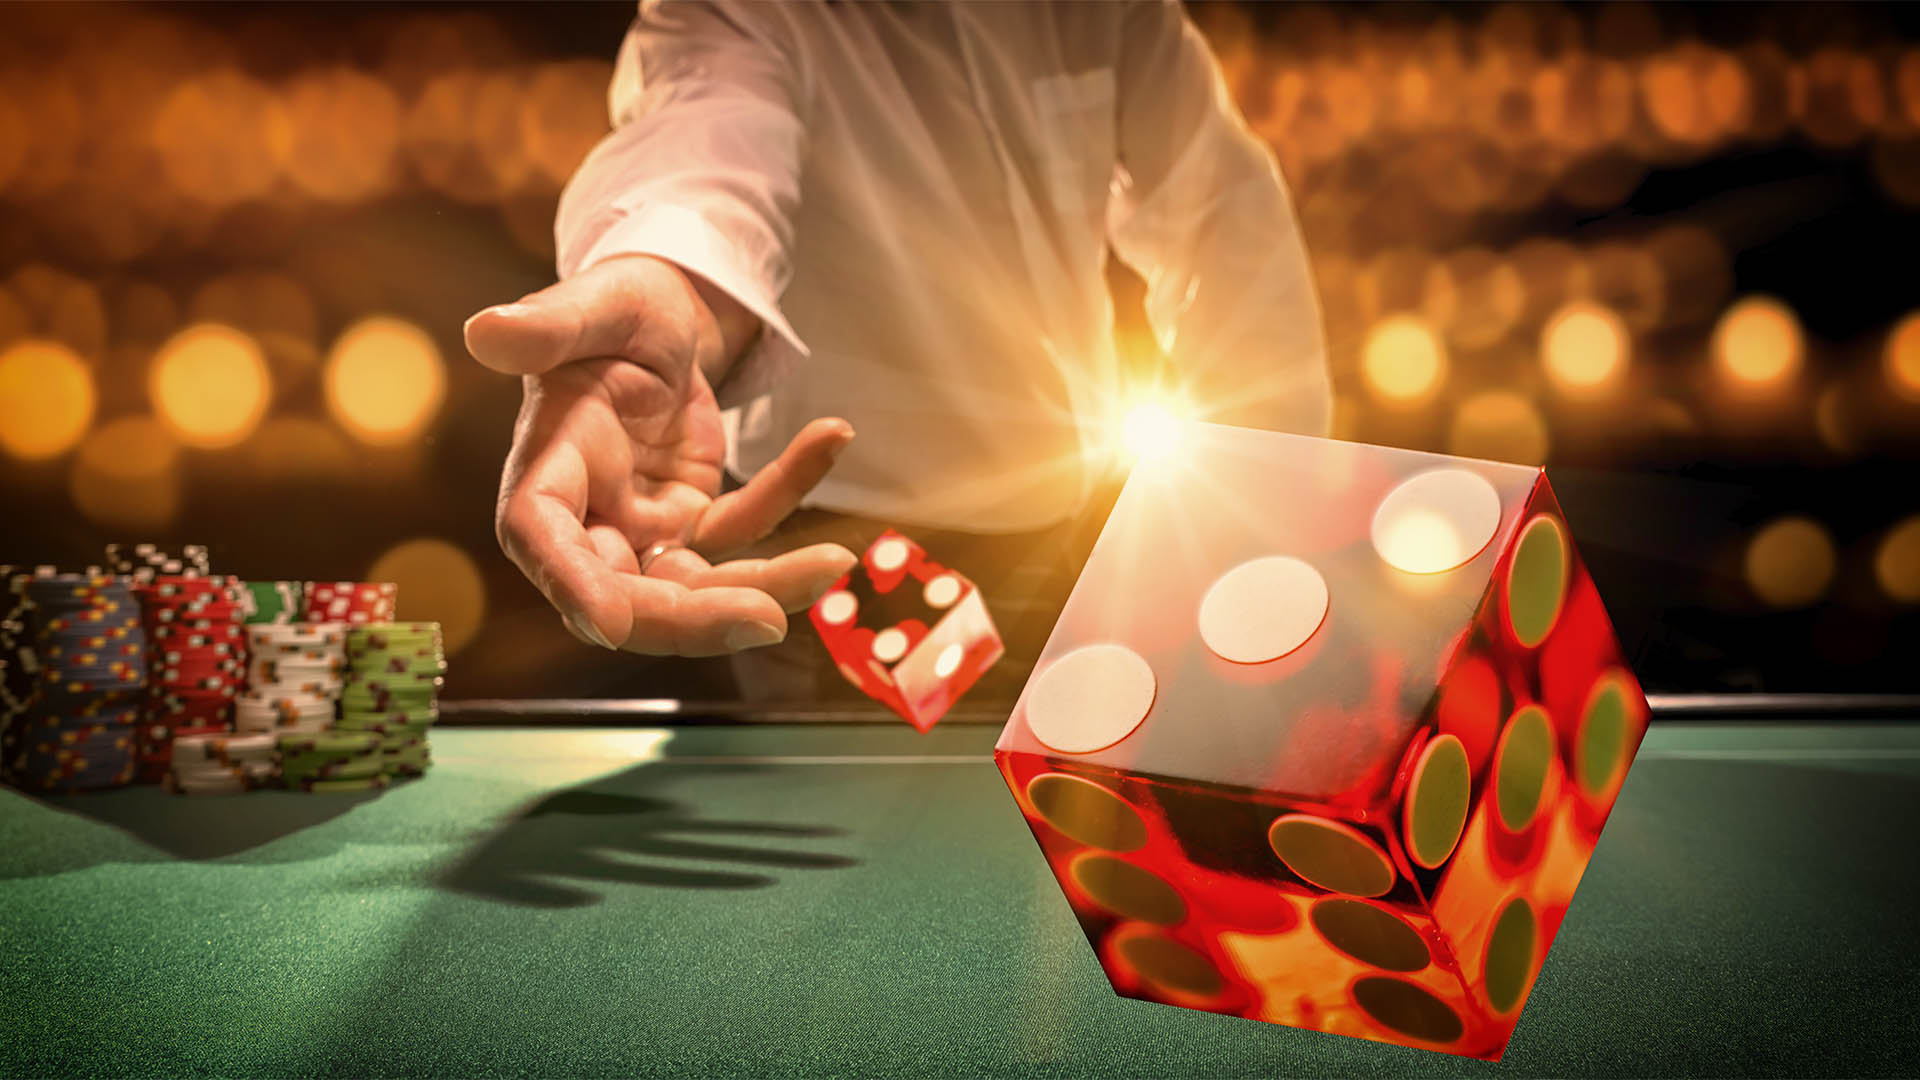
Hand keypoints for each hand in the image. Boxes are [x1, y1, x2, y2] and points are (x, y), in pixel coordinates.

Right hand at [465, 255, 855, 655]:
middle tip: (768, 618)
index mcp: (545, 467)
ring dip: (766, 584)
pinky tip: (831, 435)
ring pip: (696, 588)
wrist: (665, 312)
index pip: (544, 540)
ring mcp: (644, 527)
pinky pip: (745, 527)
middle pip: (627, 595)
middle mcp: (588, 516)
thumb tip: (486, 331)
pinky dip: (789, 490)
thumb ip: (549, 326)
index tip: (611, 624)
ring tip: (835, 558)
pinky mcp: (694, 519)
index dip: (572, 587)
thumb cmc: (617, 306)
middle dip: (693, 619)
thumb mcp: (596, 304)